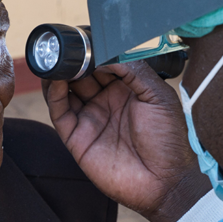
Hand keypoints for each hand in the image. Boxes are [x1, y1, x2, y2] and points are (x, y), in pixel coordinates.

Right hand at [42, 61, 209, 221]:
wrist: (164, 182)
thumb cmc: (169, 142)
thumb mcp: (159, 97)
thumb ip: (134, 70)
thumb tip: (107, 52)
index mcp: (129, 90)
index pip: (105, 63)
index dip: (95, 51)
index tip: (87, 38)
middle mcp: (107, 101)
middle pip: (83, 73)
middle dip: (75, 59)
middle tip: (70, 47)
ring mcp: (91, 118)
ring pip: (66, 89)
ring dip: (60, 73)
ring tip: (58, 59)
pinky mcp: (76, 137)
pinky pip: (59, 111)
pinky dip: (53, 93)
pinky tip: (55, 79)